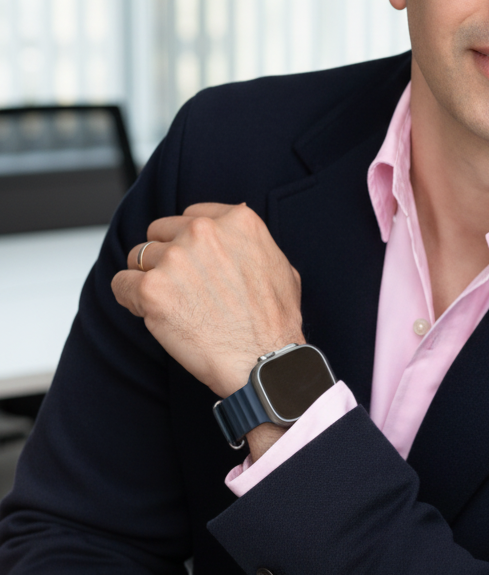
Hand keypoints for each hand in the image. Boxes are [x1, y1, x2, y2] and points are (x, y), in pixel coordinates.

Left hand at [113, 203, 304, 397]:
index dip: (188, 239)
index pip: (191, 215)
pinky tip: (150, 312)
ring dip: (149, 277)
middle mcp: (203, 232)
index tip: (192, 259)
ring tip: (169, 302)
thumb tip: (236, 242)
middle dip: (166, 255)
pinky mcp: (151, 289)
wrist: (263, 359)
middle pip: (160, 231)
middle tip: (180, 284)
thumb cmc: (274, 320)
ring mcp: (175, 259)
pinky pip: (121, 283)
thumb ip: (251, 245)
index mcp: (237, 221)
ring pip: (138, 257)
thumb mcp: (280, 265)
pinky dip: (129, 298)